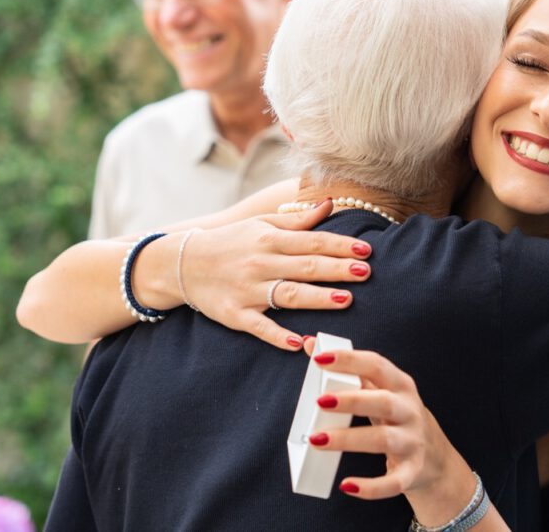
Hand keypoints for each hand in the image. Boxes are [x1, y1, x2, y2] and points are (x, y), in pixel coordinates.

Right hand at [180, 200, 372, 350]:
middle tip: (366, 272)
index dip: (340, 246)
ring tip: (345, 299)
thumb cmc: (230, 242)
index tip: (366, 251)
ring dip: (317, 297)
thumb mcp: (260, 223)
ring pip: (288, 295)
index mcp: (268, 239)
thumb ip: (297, 220)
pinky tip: (299, 342)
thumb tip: (329, 205)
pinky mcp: (235, 314)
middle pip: (305, 267)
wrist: (182, 263)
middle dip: (337, 269)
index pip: (312, 241)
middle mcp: (260, 263)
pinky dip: (278, 336)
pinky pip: (259, 327)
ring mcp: (247, 290)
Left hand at [303, 347, 475, 522]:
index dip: (349, 360)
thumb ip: (348, 371)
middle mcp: (410, 410)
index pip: (376, 365)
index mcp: (401, 385)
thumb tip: (309, 344)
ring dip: (349, 439)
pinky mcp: (412, 472)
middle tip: (320, 401)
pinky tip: (346, 485)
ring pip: (383, 440)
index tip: (319, 359)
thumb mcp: (380, 391)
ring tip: (317, 439)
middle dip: (351, 401)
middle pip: (383, 402)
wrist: (436, 460)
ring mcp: (413, 442)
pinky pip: (393, 482)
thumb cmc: (397, 418)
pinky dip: (371, 486)